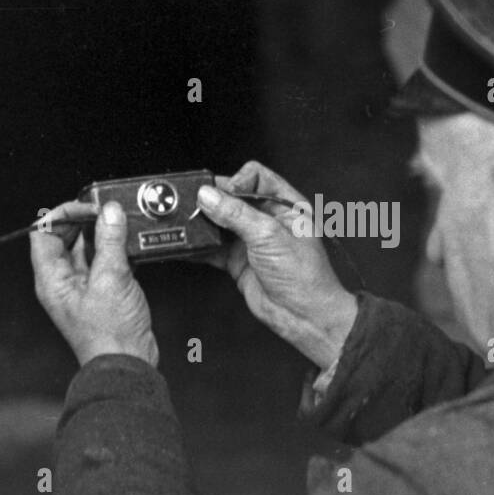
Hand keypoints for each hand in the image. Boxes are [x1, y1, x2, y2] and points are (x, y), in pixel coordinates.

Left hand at [30, 199, 159, 366]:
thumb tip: (110, 213)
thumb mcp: (111, 279)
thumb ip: (110, 242)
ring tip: (121, 225)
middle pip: (65, 237)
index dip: (62, 214)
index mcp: (52, 279)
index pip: (43, 233)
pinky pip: (104, 261)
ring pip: (86, 247)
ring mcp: (83, 286)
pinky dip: (115, 249)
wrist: (127, 362)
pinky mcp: (103, 291)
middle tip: (107, 212)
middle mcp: (63, 281)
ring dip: (103, 234)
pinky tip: (130, 245)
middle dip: (85, 221)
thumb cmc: (110, 334)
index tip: (87, 207)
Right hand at [199, 161, 357, 369]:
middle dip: (214, 201)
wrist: (304, 317)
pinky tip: (188, 244)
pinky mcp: (238, 261)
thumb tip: (209, 196)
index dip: (236, 181)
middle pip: (234, 198)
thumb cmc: (305, 277)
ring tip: (188, 223)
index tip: (221, 193)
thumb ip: (237, 215)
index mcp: (287, 206)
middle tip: (195, 205)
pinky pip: (214, 248)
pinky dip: (200, 246)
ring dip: (204, 223)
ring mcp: (252, 241)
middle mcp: (269, 220)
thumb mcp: (270, 237)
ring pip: (221, 222)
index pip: (256, 178)